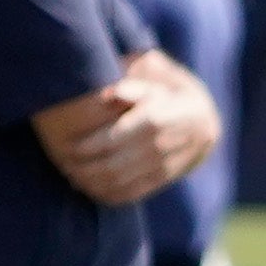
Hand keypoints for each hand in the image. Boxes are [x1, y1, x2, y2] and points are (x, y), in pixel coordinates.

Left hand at [49, 57, 219, 206]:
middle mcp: (163, 144)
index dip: (88, 146)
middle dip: (85, 167)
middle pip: (114, 164)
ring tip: (72, 175)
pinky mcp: (163, 180)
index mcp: (158, 117)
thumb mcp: (153, 71)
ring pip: (121, 182)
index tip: (66, 144)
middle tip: (62, 163)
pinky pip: (132, 194)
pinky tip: (89, 187)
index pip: (115, 139)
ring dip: (92, 182)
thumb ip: (132, 79)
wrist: (203, 119)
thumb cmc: (166, 86)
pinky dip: (108, 194)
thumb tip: (110, 92)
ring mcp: (165, 165)